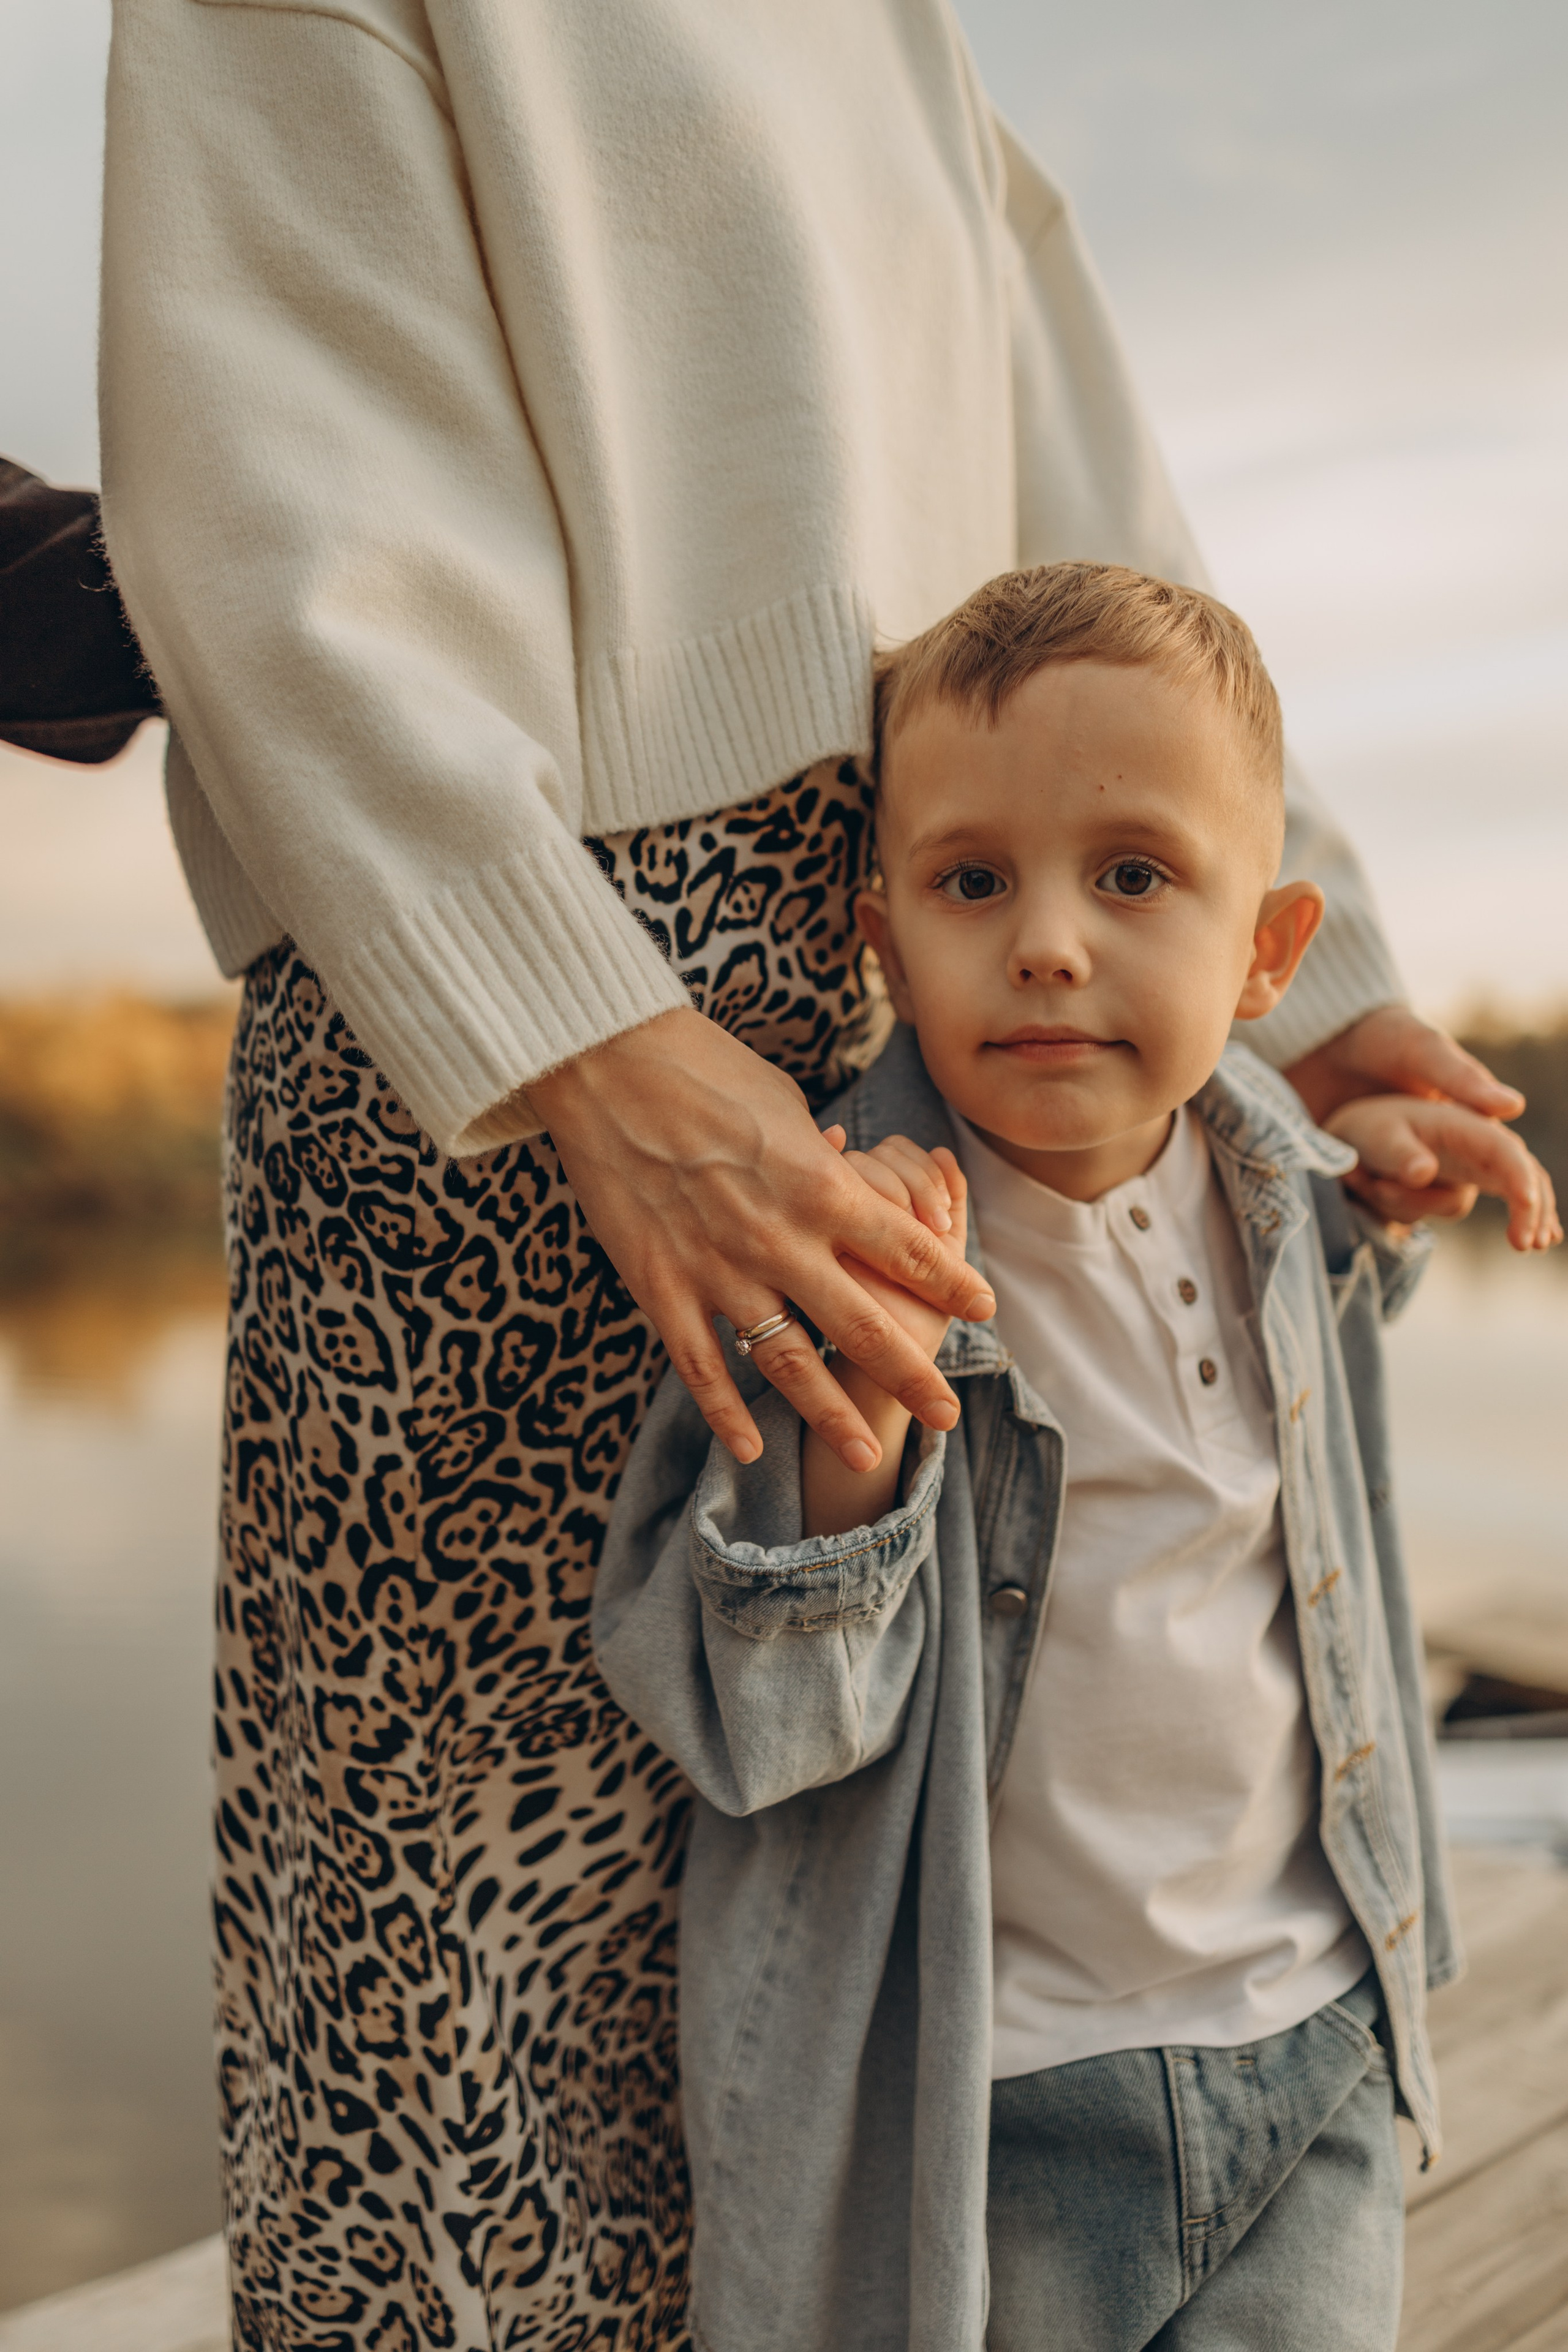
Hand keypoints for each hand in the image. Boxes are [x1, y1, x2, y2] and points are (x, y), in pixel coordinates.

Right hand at [525, 1008, 994, 1470]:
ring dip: (831, 1414)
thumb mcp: (786, 1107)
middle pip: (865, 1324)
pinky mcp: (661, 1286)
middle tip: (949, 1414)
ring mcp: (719, 1270)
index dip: (952, 1285)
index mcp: (823, 1187)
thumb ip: (821, 1160)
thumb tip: (843, 1170)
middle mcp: (781, 1239)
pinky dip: (726, 1414)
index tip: (985, 1310)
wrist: (607, 1064)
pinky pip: (702, 1367)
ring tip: (867, 1455)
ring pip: (788, 1363)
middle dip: (914, 1375)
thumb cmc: (704, 1068)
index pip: (910, 1250)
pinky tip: (751, 1449)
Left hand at [1284, 1004, 1553, 1247]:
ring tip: (1360, 1175)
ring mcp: (1429, 1162)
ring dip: (1403, 1200)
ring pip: (1445, 1203)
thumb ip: (1457, 1078)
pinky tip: (1392, 1221)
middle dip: (1525, 1216)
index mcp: (1472, 1114)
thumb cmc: (1384, 1036)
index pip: (1512, 1158)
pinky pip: (1408, 1209)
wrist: (1322, 1044)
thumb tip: (1510, 1109)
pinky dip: (1403, 1216)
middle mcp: (1459, 1142)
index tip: (1525, 1222)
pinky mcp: (1392, 1176)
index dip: (1527, 1192)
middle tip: (1526, 1245)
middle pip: (1508, 1187)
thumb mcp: (1419, 1050)